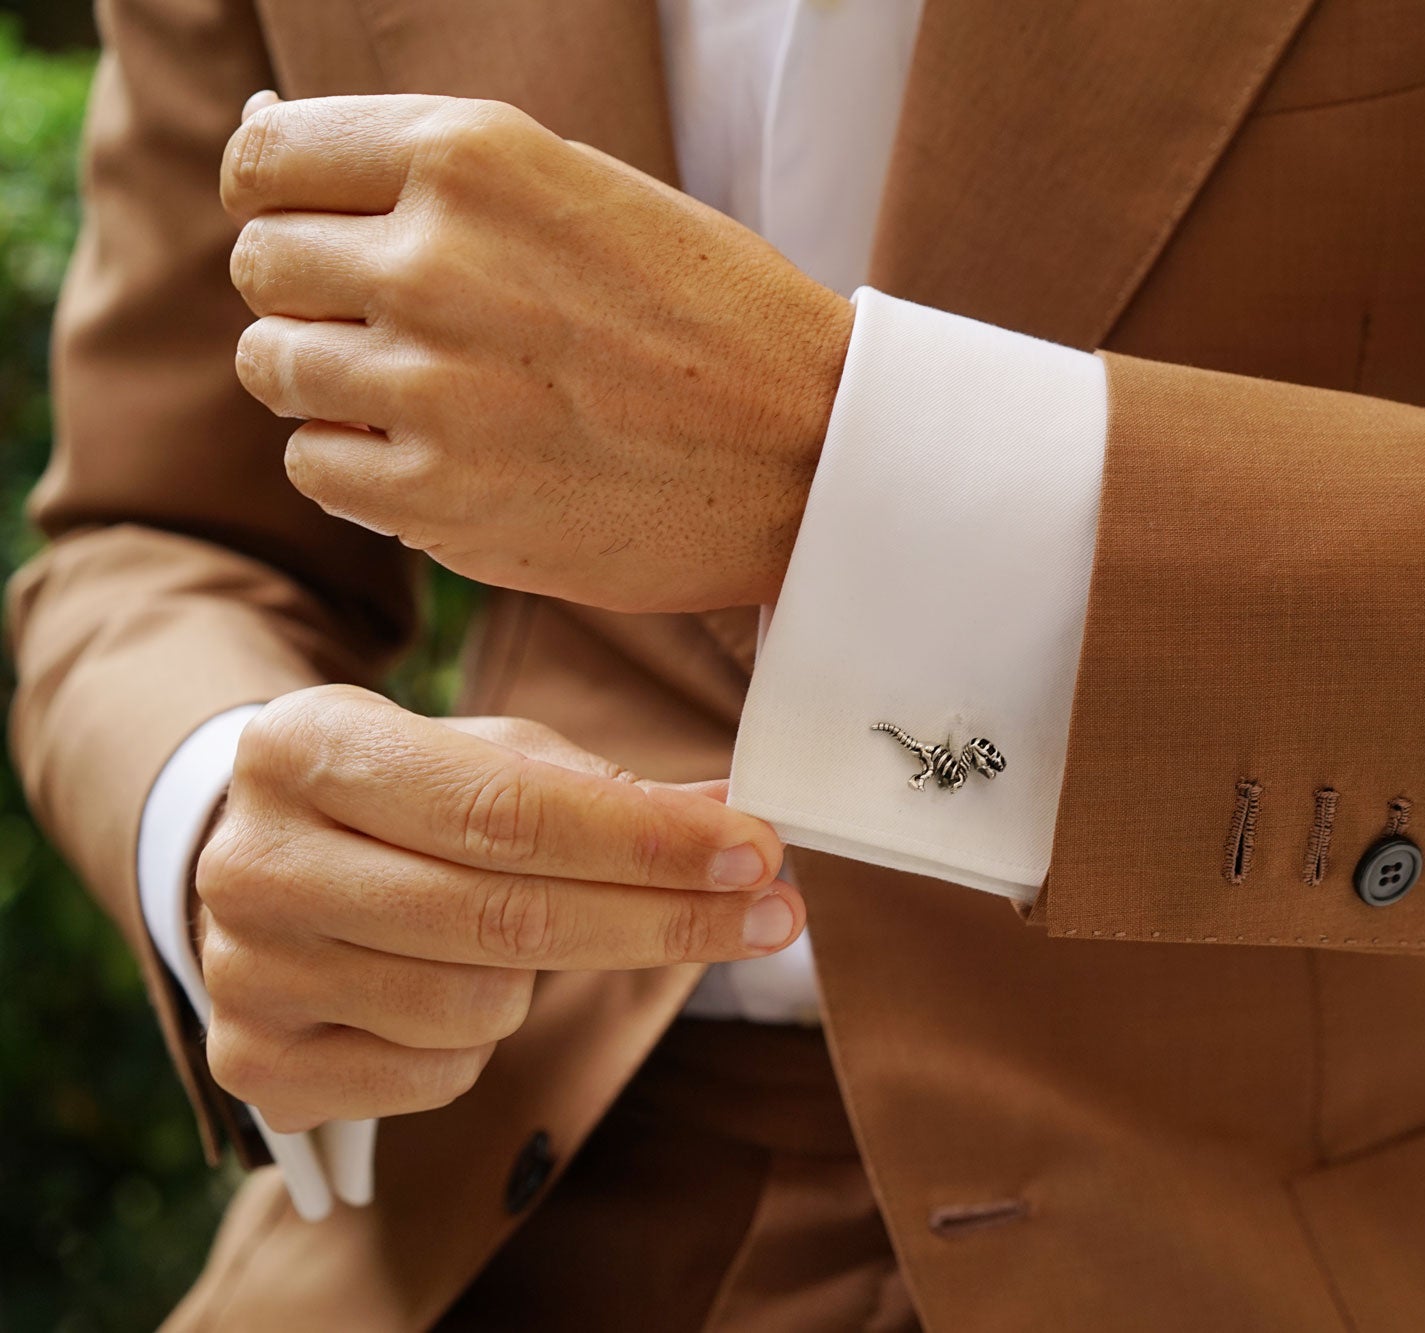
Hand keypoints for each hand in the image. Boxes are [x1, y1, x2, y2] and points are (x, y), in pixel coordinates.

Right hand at [193, 685, 799, 1132]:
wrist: (253, 864)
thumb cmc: (398, 800)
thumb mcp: (483, 759)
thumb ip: (603, 788)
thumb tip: (730, 819)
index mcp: (305, 747)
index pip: (509, 809)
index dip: (647, 841)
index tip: (756, 851)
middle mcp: (253, 862)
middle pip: (506, 915)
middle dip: (663, 918)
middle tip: (772, 914)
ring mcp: (245, 973)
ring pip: (479, 1004)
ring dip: (542, 980)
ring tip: (522, 935)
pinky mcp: (254, 1066)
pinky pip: (437, 1072)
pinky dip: (478, 1040)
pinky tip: (454, 986)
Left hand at [222, 93, 853, 613]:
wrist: (814, 454)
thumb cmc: (710, 315)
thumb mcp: (583, 188)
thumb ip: (437, 173)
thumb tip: (262, 153)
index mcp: (471, 157)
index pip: (265, 156)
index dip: (277, 195)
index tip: (313, 228)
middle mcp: (434, 260)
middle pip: (263, 264)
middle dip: (313, 293)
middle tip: (403, 326)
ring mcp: (430, 386)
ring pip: (275, 367)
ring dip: (332, 382)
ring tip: (431, 395)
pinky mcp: (437, 499)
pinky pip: (315, 466)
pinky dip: (359, 465)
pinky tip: (445, 457)